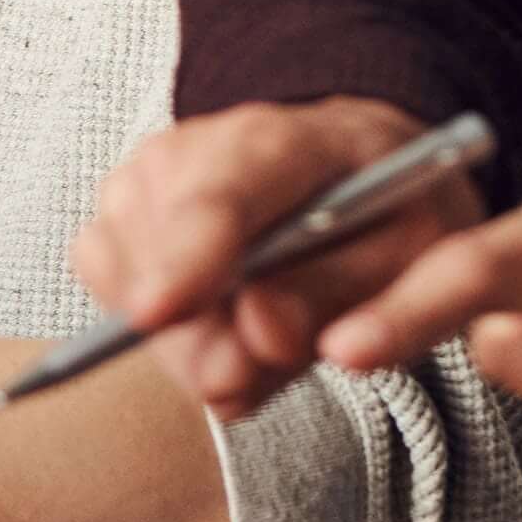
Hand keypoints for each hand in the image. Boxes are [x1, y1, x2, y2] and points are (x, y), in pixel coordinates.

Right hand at [61, 96, 473, 415]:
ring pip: (120, 272)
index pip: (218, 196)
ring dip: (180, 338)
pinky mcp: (121, 208)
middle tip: (245, 377)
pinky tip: (215, 327)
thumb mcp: (416, 258)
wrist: (358, 166)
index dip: (183, 255)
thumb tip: (264, 335)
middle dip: (190, 336)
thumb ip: (347, 299)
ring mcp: (148, 176)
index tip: (156, 314)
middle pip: (154, 246)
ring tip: (253, 342)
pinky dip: (157, 325)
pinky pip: (105, 279)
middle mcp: (197, 148)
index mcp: (287, 144)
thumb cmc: (391, 209)